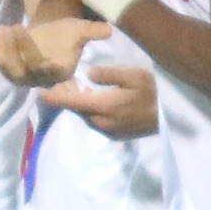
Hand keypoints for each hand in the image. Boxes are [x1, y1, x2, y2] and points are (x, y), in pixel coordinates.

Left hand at [0, 16, 108, 87]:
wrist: (50, 36)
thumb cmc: (66, 34)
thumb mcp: (79, 29)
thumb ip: (92, 30)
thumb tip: (108, 30)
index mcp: (62, 71)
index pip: (53, 72)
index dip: (47, 67)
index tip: (45, 58)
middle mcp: (44, 79)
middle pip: (29, 70)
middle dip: (21, 49)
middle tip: (17, 27)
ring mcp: (26, 78)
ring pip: (12, 70)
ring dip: (5, 51)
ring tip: (5, 29)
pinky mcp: (12, 72)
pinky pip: (2, 66)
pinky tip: (0, 32)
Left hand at [42, 61, 157, 138]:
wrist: (170, 119)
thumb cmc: (153, 93)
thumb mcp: (134, 76)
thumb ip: (109, 74)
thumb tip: (88, 74)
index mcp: (104, 106)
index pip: (73, 102)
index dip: (56, 97)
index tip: (40, 92)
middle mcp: (101, 122)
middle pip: (77, 110)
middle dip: (67, 98)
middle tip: (61, 84)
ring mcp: (108, 131)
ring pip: (86, 117)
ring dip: (79, 105)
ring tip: (75, 90)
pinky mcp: (114, 135)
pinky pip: (95, 122)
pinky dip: (90, 111)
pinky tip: (94, 101)